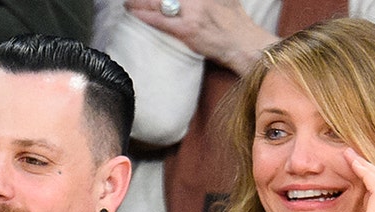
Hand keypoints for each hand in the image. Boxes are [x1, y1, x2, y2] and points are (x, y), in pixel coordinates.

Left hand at [123, 0, 276, 73]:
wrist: (246, 45)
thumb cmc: (237, 23)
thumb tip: (193, 0)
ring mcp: (192, 12)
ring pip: (158, 3)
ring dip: (139, 2)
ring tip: (128, 3)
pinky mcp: (188, 30)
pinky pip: (161, 21)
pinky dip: (145, 16)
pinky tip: (135, 13)